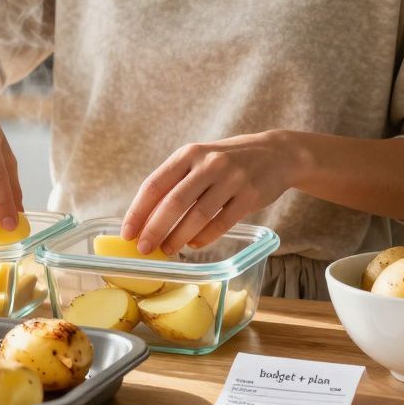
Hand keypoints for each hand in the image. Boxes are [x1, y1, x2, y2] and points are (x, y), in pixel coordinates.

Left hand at [121, 131, 300, 255]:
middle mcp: (208, 164)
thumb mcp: (199, 160)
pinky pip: (221, 223)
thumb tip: (145, 218)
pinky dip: (204, 237)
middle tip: (143, 249)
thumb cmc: (227, 161)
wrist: (276, 154)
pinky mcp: (250, 196)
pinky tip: (193, 245)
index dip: (138, 211)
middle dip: (155, 229)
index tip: (127, 233)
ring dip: (178, 237)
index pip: (155, 184)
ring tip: (167, 250)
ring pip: (198, 215)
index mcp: (189, 154)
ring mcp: (231, 179)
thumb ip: (175, 183)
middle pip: (174, 202)